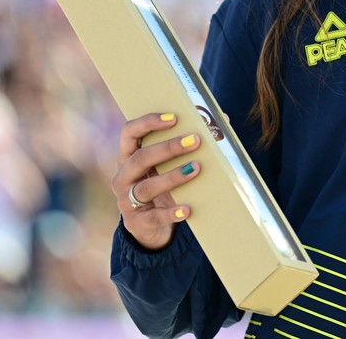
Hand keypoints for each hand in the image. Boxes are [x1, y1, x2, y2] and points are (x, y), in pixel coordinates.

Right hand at [110, 112, 200, 249]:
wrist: (151, 227)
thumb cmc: (163, 187)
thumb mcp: (167, 167)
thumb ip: (187, 145)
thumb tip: (223, 120)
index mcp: (128, 157)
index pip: (129, 133)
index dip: (148, 123)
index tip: (173, 118)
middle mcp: (123, 177)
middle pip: (140, 158)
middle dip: (168, 148)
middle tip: (195, 140)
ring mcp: (127, 201)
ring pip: (147, 187)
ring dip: (172, 177)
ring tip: (196, 168)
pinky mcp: (137, 223)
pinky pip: (154, 217)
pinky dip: (170, 212)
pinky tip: (187, 209)